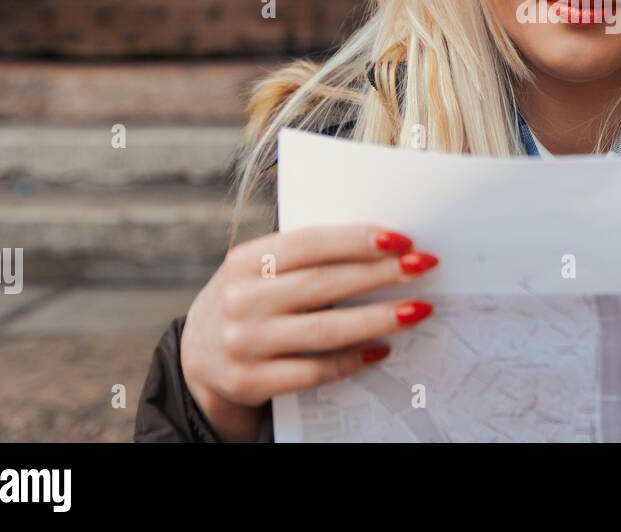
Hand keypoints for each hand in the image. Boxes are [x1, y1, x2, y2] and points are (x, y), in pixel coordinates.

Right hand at [180, 223, 438, 441]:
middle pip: (324, 284)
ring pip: (324, 330)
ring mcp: (243, 343)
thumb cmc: (249, 300)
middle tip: (423, 266)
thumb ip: (303, 258)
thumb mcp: (259, 270)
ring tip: (417, 309)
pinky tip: (381, 349)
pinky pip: (313, 372)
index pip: (310, 243)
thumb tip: (380, 245)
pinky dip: (352, 360)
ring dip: (378, 318)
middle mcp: (240, 300)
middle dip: (380, 274)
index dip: (358, 240)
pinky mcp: (250, 381)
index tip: (401, 239)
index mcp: (245, 261)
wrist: (197, 358)